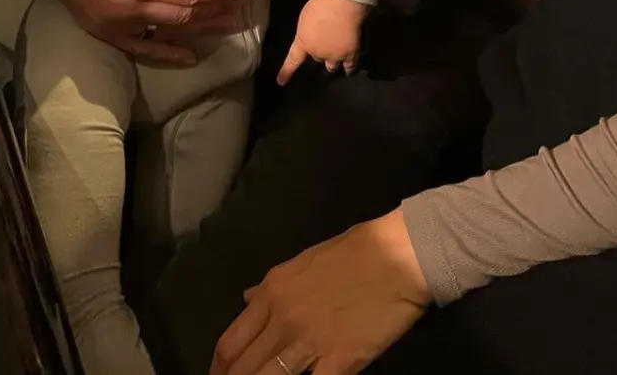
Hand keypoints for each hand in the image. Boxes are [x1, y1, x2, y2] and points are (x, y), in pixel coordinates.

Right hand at [27, 0, 250, 65]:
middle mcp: (124, 10)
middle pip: (184, 15)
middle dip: (217, 9)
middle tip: (244, 1)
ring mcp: (111, 25)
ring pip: (169, 32)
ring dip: (202, 28)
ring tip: (230, 21)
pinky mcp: (102, 31)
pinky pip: (142, 49)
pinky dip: (168, 53)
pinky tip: (190, 55)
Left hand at [212, 210, 431, 374]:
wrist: (396, 255)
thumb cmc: (353, 252)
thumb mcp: (303, 261)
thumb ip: (271, 286)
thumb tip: (247, 298)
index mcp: (272, 293)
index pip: (230, 342)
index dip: (219, 368)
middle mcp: (283, 320)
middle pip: (244, 368)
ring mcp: (310, 343)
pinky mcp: (340, 362)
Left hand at [278, 0, 367, 84]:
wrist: (342, 2)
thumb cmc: (321, 4)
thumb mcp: (305, 18)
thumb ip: (307, 31)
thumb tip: (313, 36)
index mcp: (303, 42)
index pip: (292, 60)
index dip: (286, 72)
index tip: (281, 82)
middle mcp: (317, 53)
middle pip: (317, 59)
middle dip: (319, 53)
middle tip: (324, 44)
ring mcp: (334, 55)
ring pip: (332, 65)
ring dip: (332, 62)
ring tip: (336, 59)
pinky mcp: (350, 54)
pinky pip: (350, 66)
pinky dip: (349, 68)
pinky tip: (348, 70)